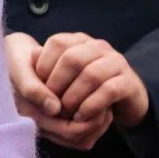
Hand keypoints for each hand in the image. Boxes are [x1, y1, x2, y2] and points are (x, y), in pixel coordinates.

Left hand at [4, 32, 147, 149]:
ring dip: (73, 97)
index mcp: (78, 41)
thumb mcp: (60, 78)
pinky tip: (81, 117)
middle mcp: (98, 47)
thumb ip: (43, 69)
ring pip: (91, 74)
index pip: (58, 43)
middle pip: (73, 58)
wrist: (123, 100)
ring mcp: (116, 62)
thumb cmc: (83, 89)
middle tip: (50, 105)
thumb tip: (30, 59)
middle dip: (57, 85)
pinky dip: (91, 106)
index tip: (40, 89)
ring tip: (64, 113)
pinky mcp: (128, 82)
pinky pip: (109, 90)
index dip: (44, 67)